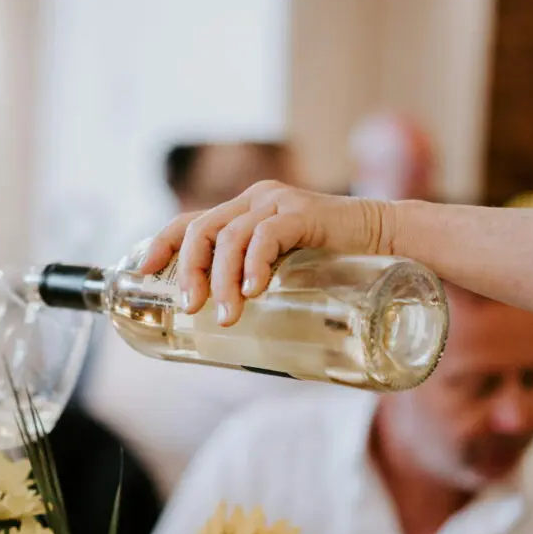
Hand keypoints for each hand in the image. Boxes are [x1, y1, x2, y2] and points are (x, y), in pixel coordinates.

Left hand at [140, 181, 395, 325]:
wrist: (392, 243)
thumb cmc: (336, 265)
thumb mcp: (285, 274)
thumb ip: (256, 287)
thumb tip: (223, 331)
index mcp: (243, 213)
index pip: (188, 222)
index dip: (159, 245)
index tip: (140, 275)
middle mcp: (254, 201)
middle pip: (200, 230)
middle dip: (187, 272)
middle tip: (189, 309)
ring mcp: (278, 203)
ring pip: (230, 237)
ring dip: (221, 281)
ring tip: (226, 316)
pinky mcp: (304, 212)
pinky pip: (267, 235)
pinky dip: (254, 264)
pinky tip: (253, 291)